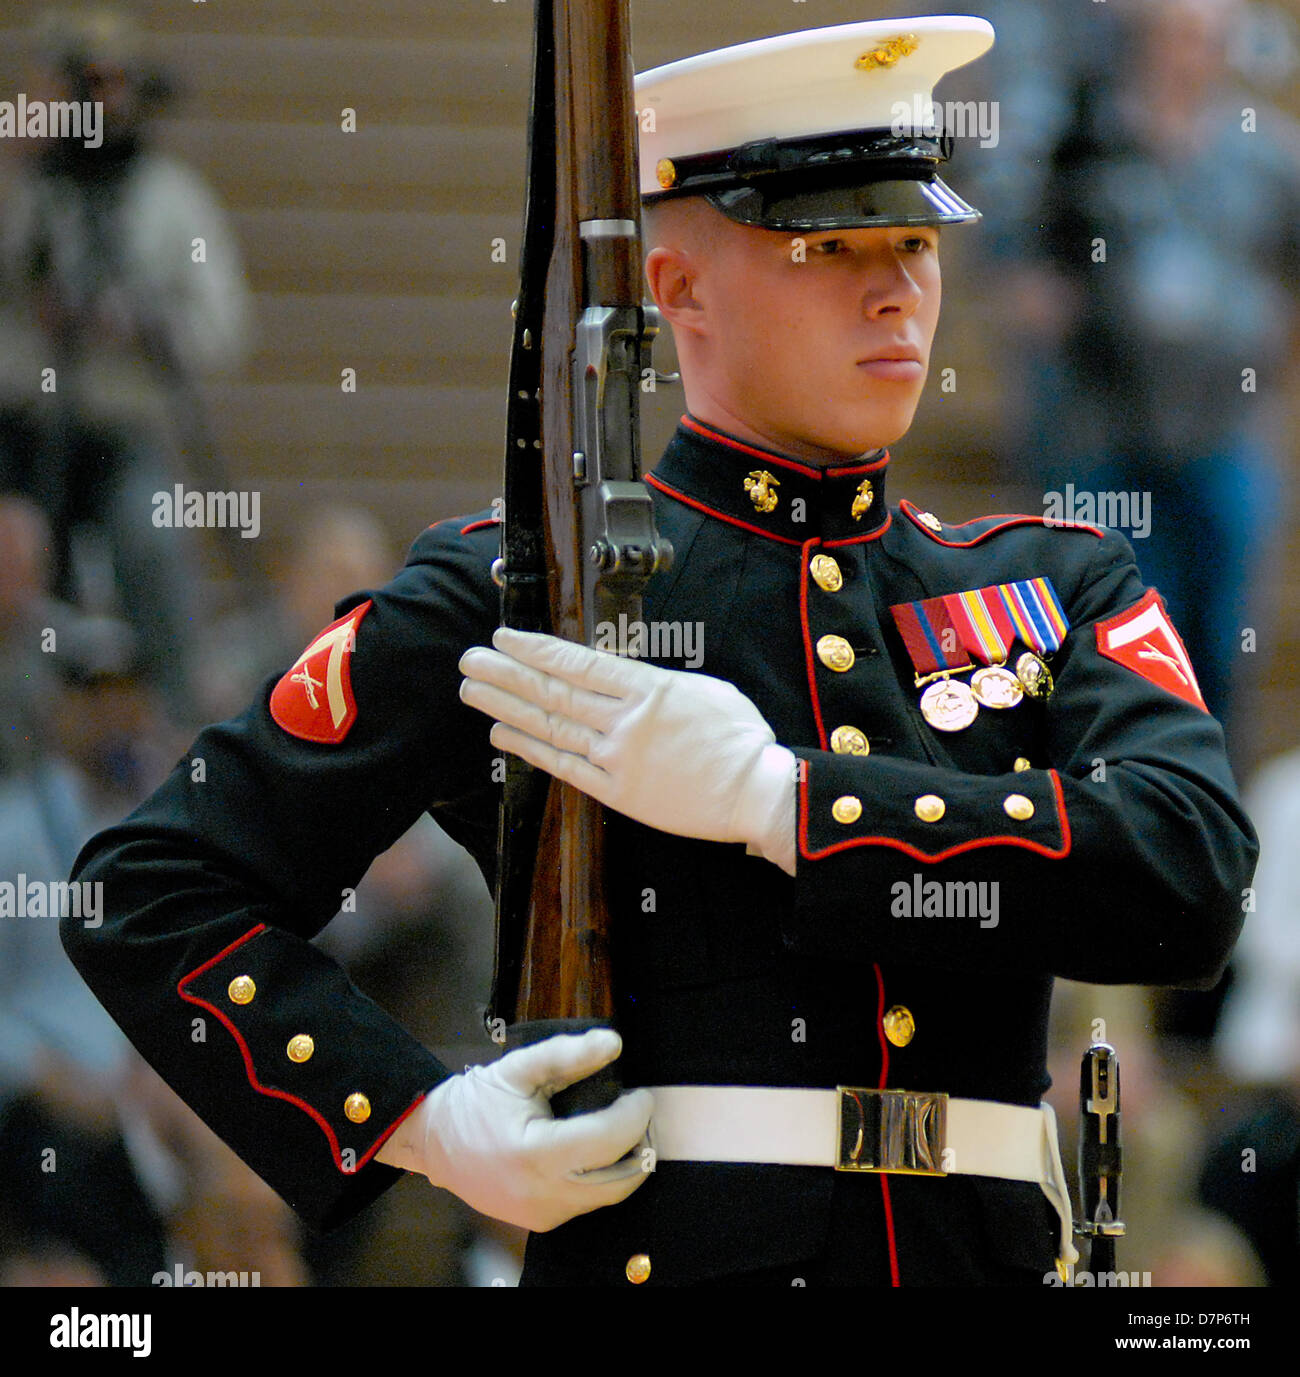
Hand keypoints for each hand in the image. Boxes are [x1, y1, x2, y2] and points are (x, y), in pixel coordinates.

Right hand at [377, 1030, 652, 1231]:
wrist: (433, 1141)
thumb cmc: (475, 1102)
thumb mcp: (518, 1068)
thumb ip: (566, 1054)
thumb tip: (614, 1043)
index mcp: (535, 1154)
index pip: (608, 1140)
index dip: (635, 1115)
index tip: (640, 1093)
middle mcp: (543, 1194)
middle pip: (620, 1179)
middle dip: (640, 1143)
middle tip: (638, 1110)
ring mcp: (543, 1214)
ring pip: (609, 1196)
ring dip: (626, 1163)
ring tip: (621, 1126)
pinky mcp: (542, 1221)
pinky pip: (589, 1202)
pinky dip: (604, 1177)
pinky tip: (597, 1148)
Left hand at [458, 627, 795, 870]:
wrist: (756, 790)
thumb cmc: (740, 737)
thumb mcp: (703, 689)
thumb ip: (654, 685)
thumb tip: (622, 678)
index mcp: (647, 688)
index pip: (577, 663)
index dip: (536, 649)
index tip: (504, 637)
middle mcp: (624, 720)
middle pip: (553, 692)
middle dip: (507, 673)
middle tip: (470, 660)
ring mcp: (617, 758)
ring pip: (551, 726)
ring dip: (507, 706)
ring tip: (474, 691)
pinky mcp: (618, 792)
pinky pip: (564, 767)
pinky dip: (530, 749)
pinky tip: (503, 734)